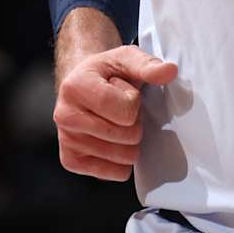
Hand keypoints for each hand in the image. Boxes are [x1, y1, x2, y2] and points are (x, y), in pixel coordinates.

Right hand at [52, 45, 177, 181]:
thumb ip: (148, 64)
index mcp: (75, 87)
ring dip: (129, 142)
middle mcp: (65, 116)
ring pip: (123, 157)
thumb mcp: (126, 59)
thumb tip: (169, 71)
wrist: (80, 85)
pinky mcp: (72, 162)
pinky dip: (122, 160)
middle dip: (133, 123)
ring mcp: (67, 141)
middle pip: (127, 135)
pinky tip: (110, 140)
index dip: (135, 102)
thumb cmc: (105, 74)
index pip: (126, 110)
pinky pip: (116, 173)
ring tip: (114, 122)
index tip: (124, 91)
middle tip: (120, 109)